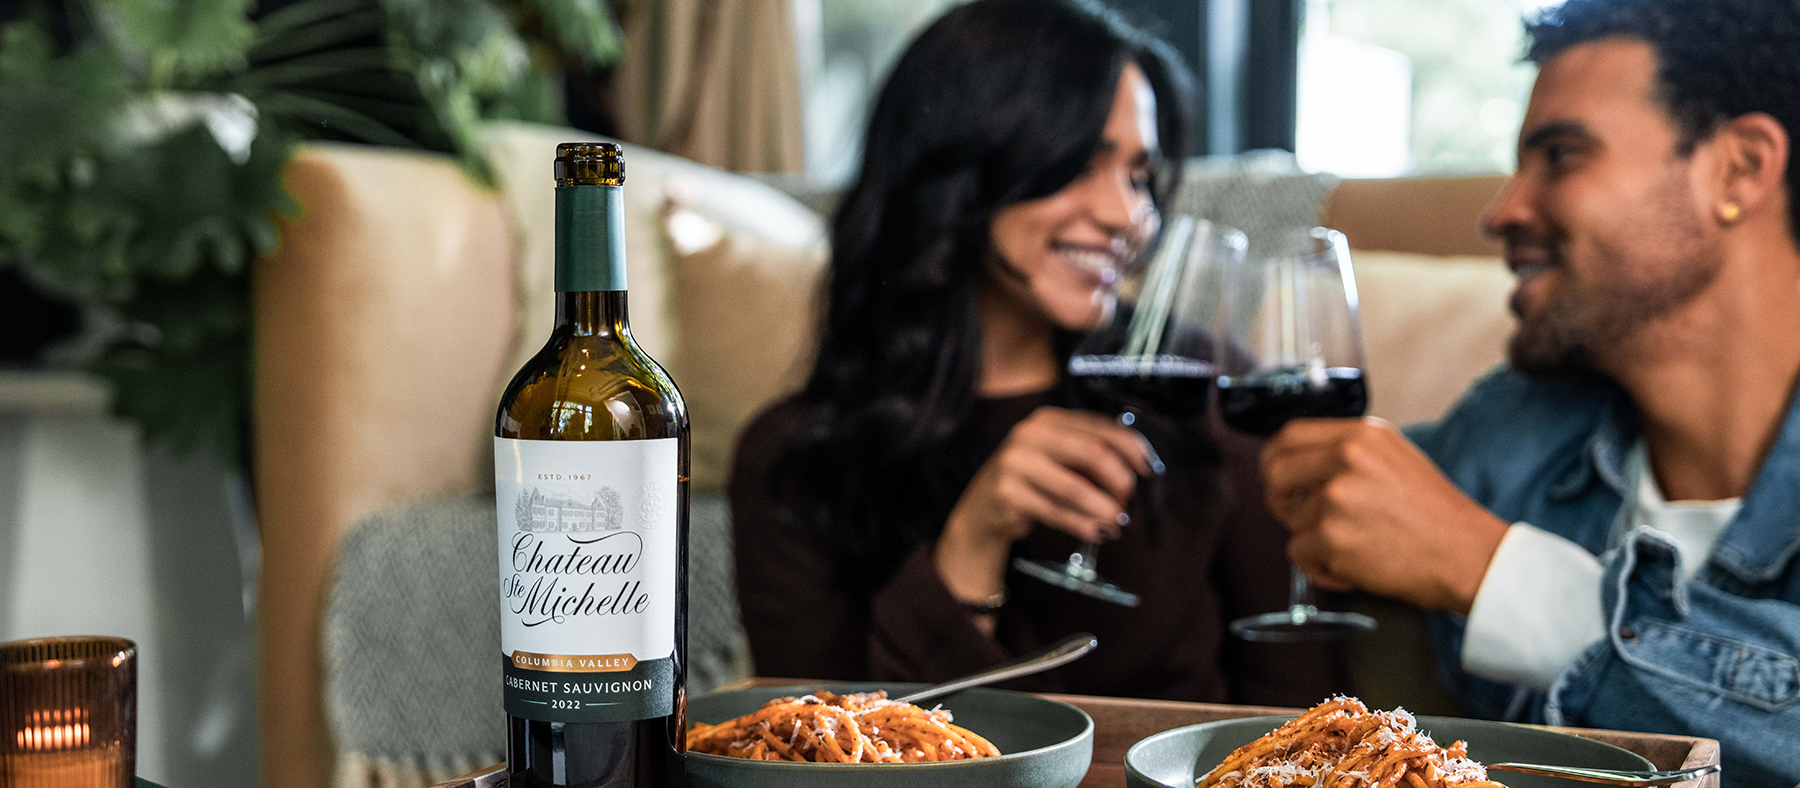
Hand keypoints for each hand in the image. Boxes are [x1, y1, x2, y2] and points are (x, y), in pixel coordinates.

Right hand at [935, 407, 1154, 601]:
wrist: (982, 509)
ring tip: (1116, 522)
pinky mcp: (1008, 493)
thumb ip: (1090, 454)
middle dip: (1118, 479)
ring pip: (1075, 487)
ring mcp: (1015, 462)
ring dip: (1104, 508)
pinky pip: (1057, 511)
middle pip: (1091, 452)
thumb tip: (1138, 465)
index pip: (1099, 427)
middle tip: (1128, 500)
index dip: (1130, 447)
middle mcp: (1029, 434)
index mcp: (1048, 419)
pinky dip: (1083, 524)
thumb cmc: (1030, 482)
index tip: (1148, 469)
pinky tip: (1097, 532)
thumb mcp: (1057, 458)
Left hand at [1259, 417, 1508, 613]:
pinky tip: (1352, 570)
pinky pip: (1299, 556)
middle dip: (1279, 500)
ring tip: (1356, 548)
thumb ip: (1348, 455)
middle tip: (1300, 518)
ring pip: (1291, 522)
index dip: (1275, 460)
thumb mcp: (1394, 459)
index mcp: (1360, 435)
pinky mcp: (1331, 536)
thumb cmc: (1436, 516)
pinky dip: (1320, 570)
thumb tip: (1299, 465)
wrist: (1469, 556)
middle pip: (1274, 473)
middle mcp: (1345, 458)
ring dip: (1314, 542)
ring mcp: (1336, 497)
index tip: (1277, 478)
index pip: (1289, 435)